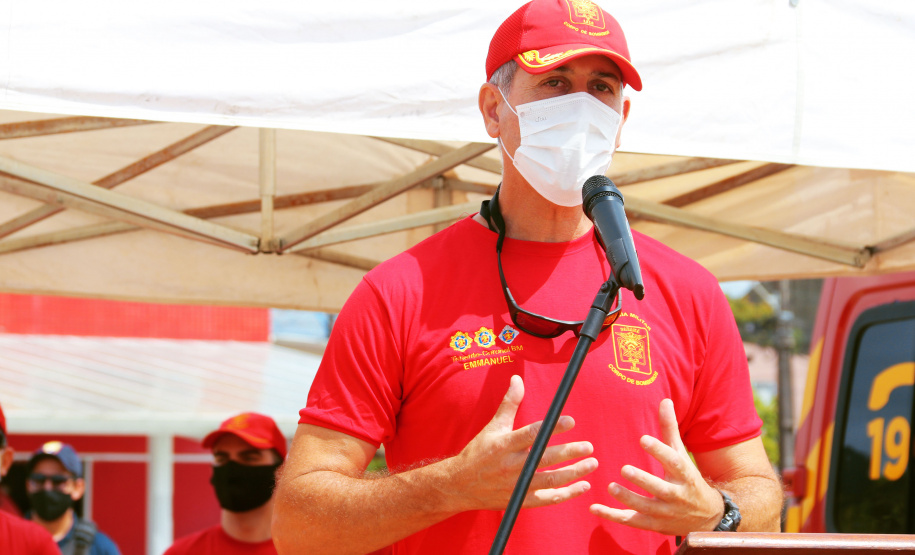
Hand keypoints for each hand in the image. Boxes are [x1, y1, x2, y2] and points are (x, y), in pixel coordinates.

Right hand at [449, 375, 596, 510]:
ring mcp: (516, 485)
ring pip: (550, 480)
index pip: (532, 434)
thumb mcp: (492, 427)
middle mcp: (511, 466)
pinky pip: (547, 499)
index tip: (571, 421)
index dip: (552, 428)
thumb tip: (517, 379)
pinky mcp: (520, 500)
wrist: (459, 485)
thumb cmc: (478, 453)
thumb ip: (509, 404)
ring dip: (573, 473)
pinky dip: (567, 494)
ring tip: (592, 463)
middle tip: (589, 446)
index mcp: (504, 445)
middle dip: (569, 453)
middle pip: (545, 459)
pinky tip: (583, 485)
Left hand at [589, 398, 722, 535]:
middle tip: (624, 468)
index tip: (643, 439)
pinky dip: (612, 516)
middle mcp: (676, 495)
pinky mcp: (653, 524)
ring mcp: (664, 512)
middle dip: (643, 480)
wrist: (707, 516)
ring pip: (646, 508)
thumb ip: (670, 429)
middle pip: (660, 489)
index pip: (673, 461)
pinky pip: (631, 521)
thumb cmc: (688, 478)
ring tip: (610, 487)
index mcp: (683, 474)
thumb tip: (665, 401)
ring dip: (628, 499)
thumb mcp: (680, 454)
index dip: (659, 451)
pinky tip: (594, 508)